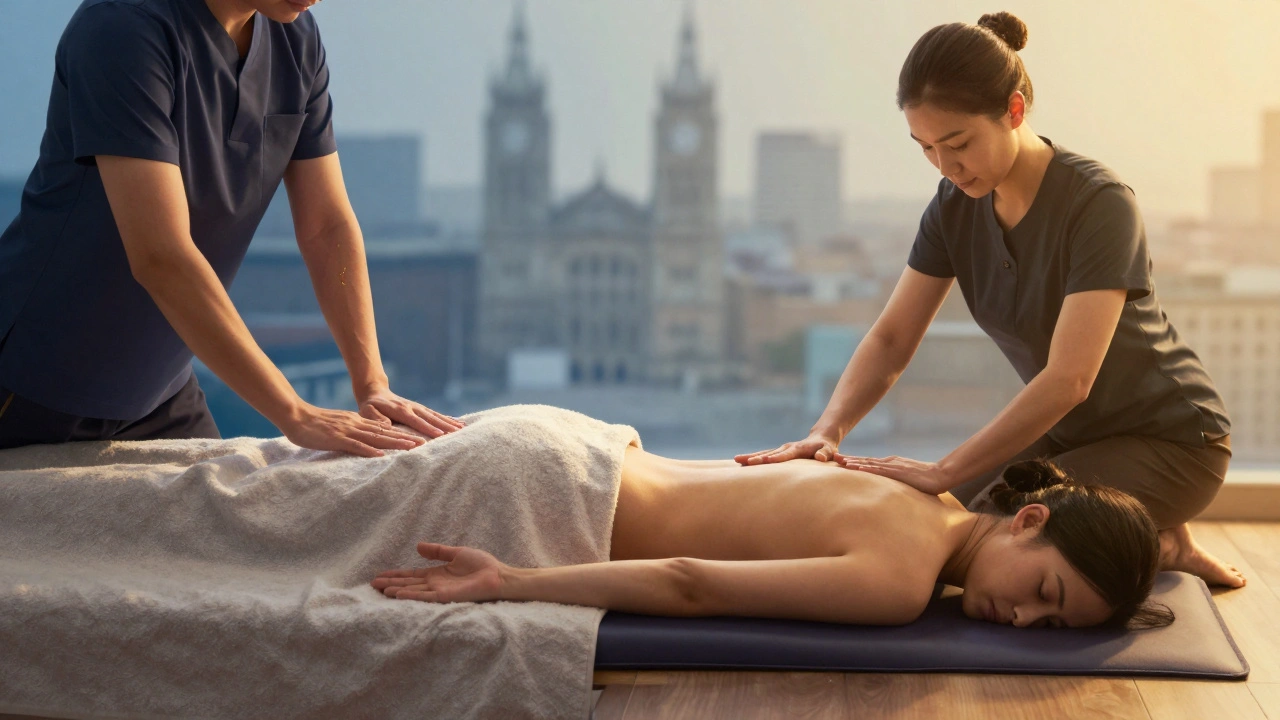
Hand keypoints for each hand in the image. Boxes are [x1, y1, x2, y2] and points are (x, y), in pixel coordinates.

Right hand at [278, 401, 426, 457]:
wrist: (294, 415)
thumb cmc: (312, 424)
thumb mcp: (337, 426)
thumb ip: (350, 431)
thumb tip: (363, 440)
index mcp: (356, 422)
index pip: (382, 428)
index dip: (400, 433)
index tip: (416, 438)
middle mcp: (355, 424)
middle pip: (385, 432)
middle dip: (405, 438)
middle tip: (423, 443)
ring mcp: (347, 430)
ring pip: (375, 437)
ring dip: (394, 443)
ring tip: (412, 447)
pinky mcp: (336, 438)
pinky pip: (355, 445)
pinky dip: (369, 450)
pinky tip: (381, 455)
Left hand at [357, 386, 464, 438]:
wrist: (375, 392)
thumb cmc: (370, 406)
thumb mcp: (368, 412)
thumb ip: (377, 419)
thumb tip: (388, 426)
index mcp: (400, 410)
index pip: (415, 420)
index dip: (427, 427)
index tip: (439, 434)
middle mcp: (412, 407)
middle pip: (430, 417)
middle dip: (444, 425)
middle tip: (457, 433)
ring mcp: (417, 407)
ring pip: (435, 415)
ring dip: (449, 422)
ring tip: (462, 428)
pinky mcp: (420, 408)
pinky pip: (435, 414)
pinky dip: (447, 418)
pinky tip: (458, 423)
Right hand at [372, 542, 506, 602]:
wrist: (497, 575)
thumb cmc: (481, 565)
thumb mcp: (456, 553)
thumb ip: (437, 551)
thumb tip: (418, 546)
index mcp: (437, 574)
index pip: (412, 575)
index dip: (396, 574)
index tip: (380, 575)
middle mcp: (435, 584)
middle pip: (408, 583)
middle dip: (391, 583)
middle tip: (373, 584)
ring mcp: (439, 591)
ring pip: (413, 591)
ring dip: (397, 590)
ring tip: (381, 590)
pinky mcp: (446, 596)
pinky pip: (425, 597)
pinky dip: (411, 595)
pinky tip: (399, 594)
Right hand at [734, 433, 840, 465]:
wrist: (821, 440)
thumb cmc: (827, 449)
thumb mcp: (829, 451)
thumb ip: (825, 454)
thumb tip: (821, 458)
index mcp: (797, 449)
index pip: (784, 455)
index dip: (775, 458)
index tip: (764, 460)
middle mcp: (786, 448)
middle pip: (769, 453)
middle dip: (756, 458)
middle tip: (743, 462)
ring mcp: (781, 450)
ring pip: (763, 453)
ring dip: (750, 457)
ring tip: (736, 461)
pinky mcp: (778, 453)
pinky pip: (764, 455)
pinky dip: (753, 458)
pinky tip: (741, 463)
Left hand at [838, 454, 950, 494]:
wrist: (940, 475)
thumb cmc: (926, 481)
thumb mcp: (907, 481)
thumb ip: (896, 483)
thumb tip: (887, 491)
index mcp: (891, 464)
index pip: (869, 463)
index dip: (854, 462)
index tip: (840, 462)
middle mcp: (890, 463)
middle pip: (865, 461)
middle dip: (849, 460)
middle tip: (832, 458)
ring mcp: (893, 466)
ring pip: (870, 464)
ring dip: (854, 463)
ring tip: (840, 462)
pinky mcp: (898, 472)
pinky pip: (880, 470)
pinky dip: (867, 469)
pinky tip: (857, 469)